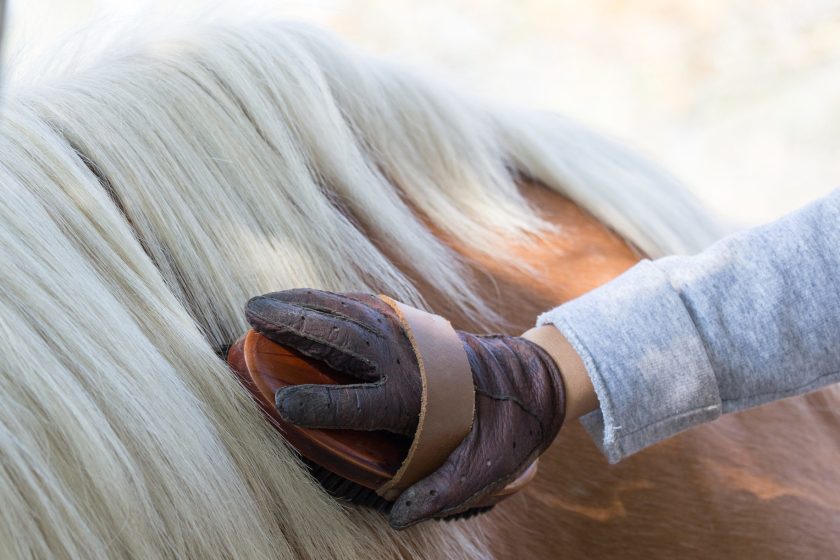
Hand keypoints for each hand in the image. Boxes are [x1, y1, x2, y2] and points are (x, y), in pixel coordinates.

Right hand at [245, 289, 565, 528]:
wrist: (525, 382)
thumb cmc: (496, 430)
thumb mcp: (479, 472)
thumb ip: (438, 493)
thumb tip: (397, 518)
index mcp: (415, 400)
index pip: (357, 402)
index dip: (319, 404)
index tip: (284, 405)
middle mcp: (404, 360)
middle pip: (341, 340)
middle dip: (294, 327)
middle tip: (251, 319)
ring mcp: (405, 333)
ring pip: (345, 313)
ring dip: (301, 304)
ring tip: (260, 304)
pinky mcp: (407, 320)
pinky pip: (358, 304)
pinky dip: (325, 299)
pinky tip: (300, 299)